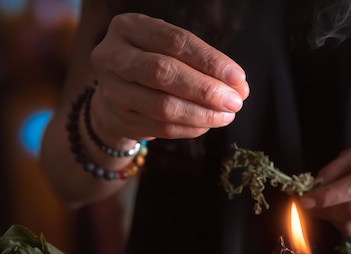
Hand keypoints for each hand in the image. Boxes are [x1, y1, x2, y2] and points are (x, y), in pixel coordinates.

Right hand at [89, 13, 249, 141]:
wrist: (115, 91)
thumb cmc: (152, 62)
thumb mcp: (169, 50)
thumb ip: (201, 62)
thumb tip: (238, 86)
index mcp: (129, 28)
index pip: (175, 42)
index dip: (210, 61)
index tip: (238, 78)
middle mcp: (113, 56)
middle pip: (164, 73)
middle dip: (206, 90)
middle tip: (235, 102)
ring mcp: (112, 90)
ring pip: (163, 106)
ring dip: (202, 114)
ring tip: (226, 116)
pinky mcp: (119, 119)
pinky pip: (161, 128)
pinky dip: (190, 128)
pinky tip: (207, 124)